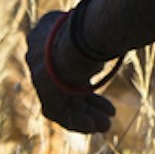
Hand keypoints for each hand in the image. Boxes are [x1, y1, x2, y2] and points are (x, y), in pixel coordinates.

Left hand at [22, 9, 116, 137]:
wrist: (84, 35)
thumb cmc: (98, 26)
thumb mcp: (99, 27)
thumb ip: (98, 36)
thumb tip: (116, 34)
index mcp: (47, 33)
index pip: (63, 59)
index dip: (85, 74)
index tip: (102, 81)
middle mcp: (38, 53)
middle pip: (64, 84)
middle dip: (87, 101)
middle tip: (108, 113)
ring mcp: (38, 72)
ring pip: (62, 99)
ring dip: (84, 114)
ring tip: (105, 126)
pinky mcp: (43, 90)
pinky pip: (57, 110)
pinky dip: (75, 121)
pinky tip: (93, 127)